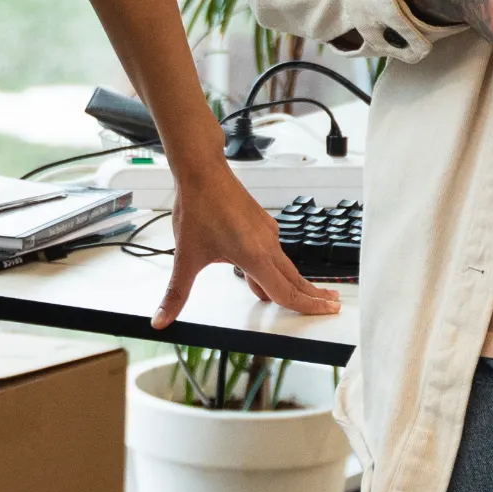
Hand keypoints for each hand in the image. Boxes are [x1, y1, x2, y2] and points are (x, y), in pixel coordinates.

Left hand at [150, 157, 340, 328]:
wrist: (203, 172)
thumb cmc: (198, 208)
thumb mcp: (186, 257)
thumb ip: (176, 293)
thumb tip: (161, 319)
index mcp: (255, 256)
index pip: (286, 292)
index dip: (308, 307)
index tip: (326, 313)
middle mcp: (267, 244)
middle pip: (295, 279)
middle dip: (313, 296)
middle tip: (331, 307)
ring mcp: (267, 233)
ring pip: (285, 266)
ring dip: (294, 283)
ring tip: (305, 295)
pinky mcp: (262, 224)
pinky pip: (275, 253)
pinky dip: (278, 269)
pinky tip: (265, 274)